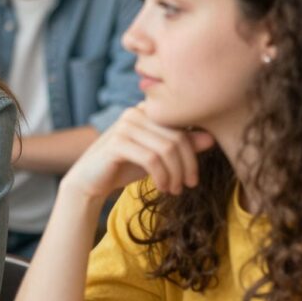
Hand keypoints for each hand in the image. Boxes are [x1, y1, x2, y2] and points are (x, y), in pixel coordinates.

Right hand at [60, 105, 214, 200]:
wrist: (90, 180)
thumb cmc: (125, 166)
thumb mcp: (158, 157)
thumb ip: (181, 145)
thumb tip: (211, 138)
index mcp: (147, 110)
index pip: (183, 126)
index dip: (194, 152)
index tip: (194, 177)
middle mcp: (135, 112)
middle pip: (177, 138)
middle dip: (187, 166)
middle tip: (188, 186)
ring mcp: (125, 125)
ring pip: (166, 149)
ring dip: (175, 174)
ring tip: (174, 190)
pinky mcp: (117, 143)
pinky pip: (151, 159)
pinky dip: (161, 176)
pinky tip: (162, 187)